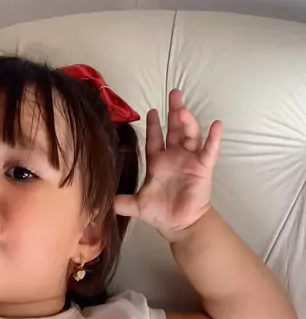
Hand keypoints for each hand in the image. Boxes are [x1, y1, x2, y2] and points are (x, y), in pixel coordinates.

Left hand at [114, 89, 222, 241]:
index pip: (155, 138)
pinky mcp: (203, 168)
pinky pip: (210, 150)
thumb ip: (121, 201)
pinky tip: (216, 125)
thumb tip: (102, 201)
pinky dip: (214, 138)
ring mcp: (189, 160)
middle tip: (174, 93)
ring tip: (183, 109)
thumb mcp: (136, 206)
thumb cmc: (160, 213)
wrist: (179, 225)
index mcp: (158, 162)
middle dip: (174, 112)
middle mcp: (174, 157)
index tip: (151, 110)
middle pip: (174, 129)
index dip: (153, 125)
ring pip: (190, 135)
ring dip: (188, 121)